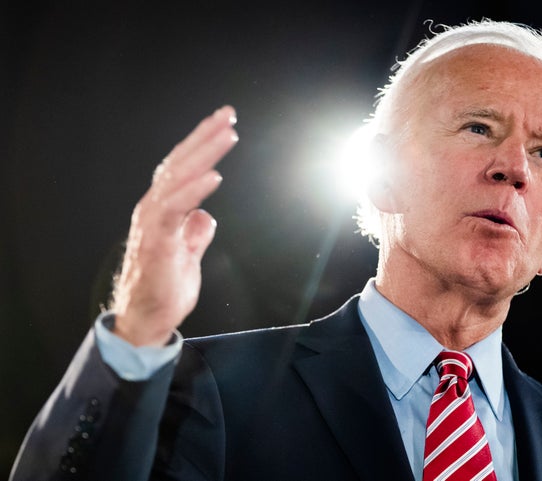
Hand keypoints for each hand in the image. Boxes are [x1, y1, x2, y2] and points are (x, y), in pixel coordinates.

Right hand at [111, 106, 237, 345]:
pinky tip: (214, 176)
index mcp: (162, 209)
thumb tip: (204, 217)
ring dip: (203, 154)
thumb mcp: (188, 254)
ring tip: (228, 134)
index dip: (201, 144)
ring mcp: (152, 222)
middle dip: (205, 136)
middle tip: (228, 114)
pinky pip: (174, 209)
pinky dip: (193, 190)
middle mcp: (153, 208)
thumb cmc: (165, 288)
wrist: (147, 320)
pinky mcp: (156, 240)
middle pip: (180, 163)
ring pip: (177, 178)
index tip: (224, 124)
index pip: (182, 167)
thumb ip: (194, 233)